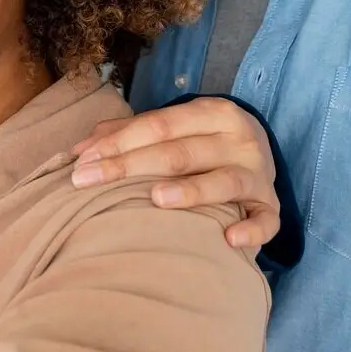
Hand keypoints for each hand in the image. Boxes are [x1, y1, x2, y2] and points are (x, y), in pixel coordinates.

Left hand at [70, 98, 278, 249]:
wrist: (261, 155)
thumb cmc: (203, 143)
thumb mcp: (175, 128)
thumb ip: (129, 133)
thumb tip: (79, 151)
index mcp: (213, 113)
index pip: (160, 126)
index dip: (119, 143)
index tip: (83, 163)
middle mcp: (239, 139)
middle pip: (181, 153)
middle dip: (131, 167)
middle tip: (90, 183)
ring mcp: (258, 174)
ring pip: (224, 181)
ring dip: (191, 191)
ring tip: (157, 199)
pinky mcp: (270, 205)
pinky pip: (266, 220)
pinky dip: (251, 231)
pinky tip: (229, 239)